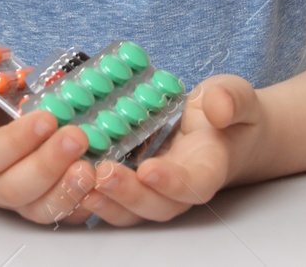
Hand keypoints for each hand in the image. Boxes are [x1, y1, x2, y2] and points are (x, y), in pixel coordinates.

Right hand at [0, 62, 97, 225]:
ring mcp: (16, 197)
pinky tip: (100, 183)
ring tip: (92, 168)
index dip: (15, 141)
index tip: (45, 118)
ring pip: (39, 208)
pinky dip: (82, 203)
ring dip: (67, 190)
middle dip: (48, 165)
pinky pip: (61, 214)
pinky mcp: (40, 202)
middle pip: (15, 188)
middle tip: (77, 137)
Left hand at [82, 73, 265, 226]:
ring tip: (80, 181)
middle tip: (102, 172)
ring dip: (106, 201)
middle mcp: (181, 188)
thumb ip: (230, 101)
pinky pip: (115, 200)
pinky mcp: (135, 187)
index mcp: (208, 167)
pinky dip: (95, 196)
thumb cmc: (226, 114)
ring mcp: (156, 191)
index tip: (150, 169)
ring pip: (133, 211)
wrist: (221, 131)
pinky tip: (71, 181)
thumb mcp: (234, 95)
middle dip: (128, 194)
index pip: (194, 184)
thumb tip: (218, 108)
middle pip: (157, 206)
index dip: (173, 183)